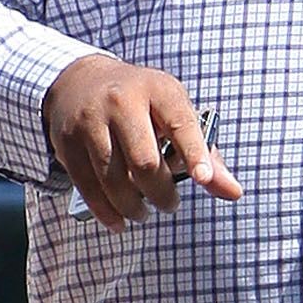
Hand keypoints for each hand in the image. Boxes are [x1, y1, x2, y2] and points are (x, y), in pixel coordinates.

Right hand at [45, 52, 241, 227]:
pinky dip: (106, 211)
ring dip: (133, 206)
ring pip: (113, 178)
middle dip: (161, 193)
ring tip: (144, 212)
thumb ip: (205, 153)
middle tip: (170, 203)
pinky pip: (87, 186)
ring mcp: (90, 120)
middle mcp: (121, 101)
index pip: (180, 123)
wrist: (81, 81)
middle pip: (144, 161)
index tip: (203, 179)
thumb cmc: (142, 104)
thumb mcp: (175, 113)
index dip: (194, 153)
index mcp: (158, 89)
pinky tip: (120, 221)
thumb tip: (234, 193)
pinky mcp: (67, 141)